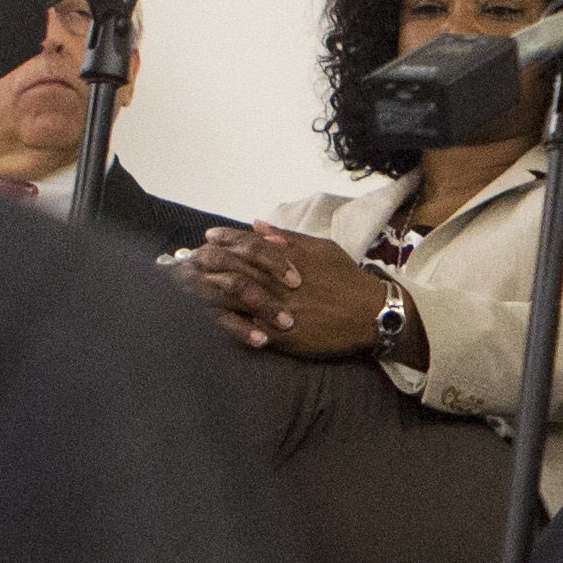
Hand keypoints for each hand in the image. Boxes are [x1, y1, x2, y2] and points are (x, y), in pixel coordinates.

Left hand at [179, 223, 397, 359]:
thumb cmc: (348, 280)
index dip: (226, 239)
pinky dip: (224, 324)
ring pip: (234, 298)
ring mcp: (278, 310)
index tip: (209, 236)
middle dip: (209, 263)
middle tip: (191, 259)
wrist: (372, 315)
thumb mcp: (323, 249)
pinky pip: (244, 330)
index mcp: (288, 259)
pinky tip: (206, 320)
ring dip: (210, 292)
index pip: (248, 244)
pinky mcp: (281, 336)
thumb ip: (289, 238)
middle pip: (234, 269)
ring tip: (191, 287)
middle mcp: (279, 283)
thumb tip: (259, 225)